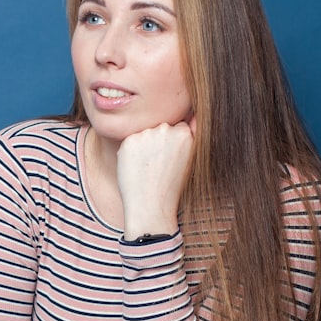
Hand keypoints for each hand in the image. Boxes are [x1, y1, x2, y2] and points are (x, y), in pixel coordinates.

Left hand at [116, 116, 194, 238]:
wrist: (151, 205)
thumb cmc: (171, 187)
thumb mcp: (189, 160)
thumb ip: (189, 136)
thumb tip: (191, 114)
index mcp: (185, 134)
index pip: (178, 127)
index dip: (172, 144)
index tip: (169, 159)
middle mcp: (166, 130)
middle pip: (161, 129)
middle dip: (158, 143)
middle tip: (158, 166)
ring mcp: (146, 134)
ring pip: (145, 134)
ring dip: (144, 146)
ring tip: (148, 169)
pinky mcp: (129, 140)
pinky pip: (130, 142)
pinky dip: (131, 152)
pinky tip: (137, 169)